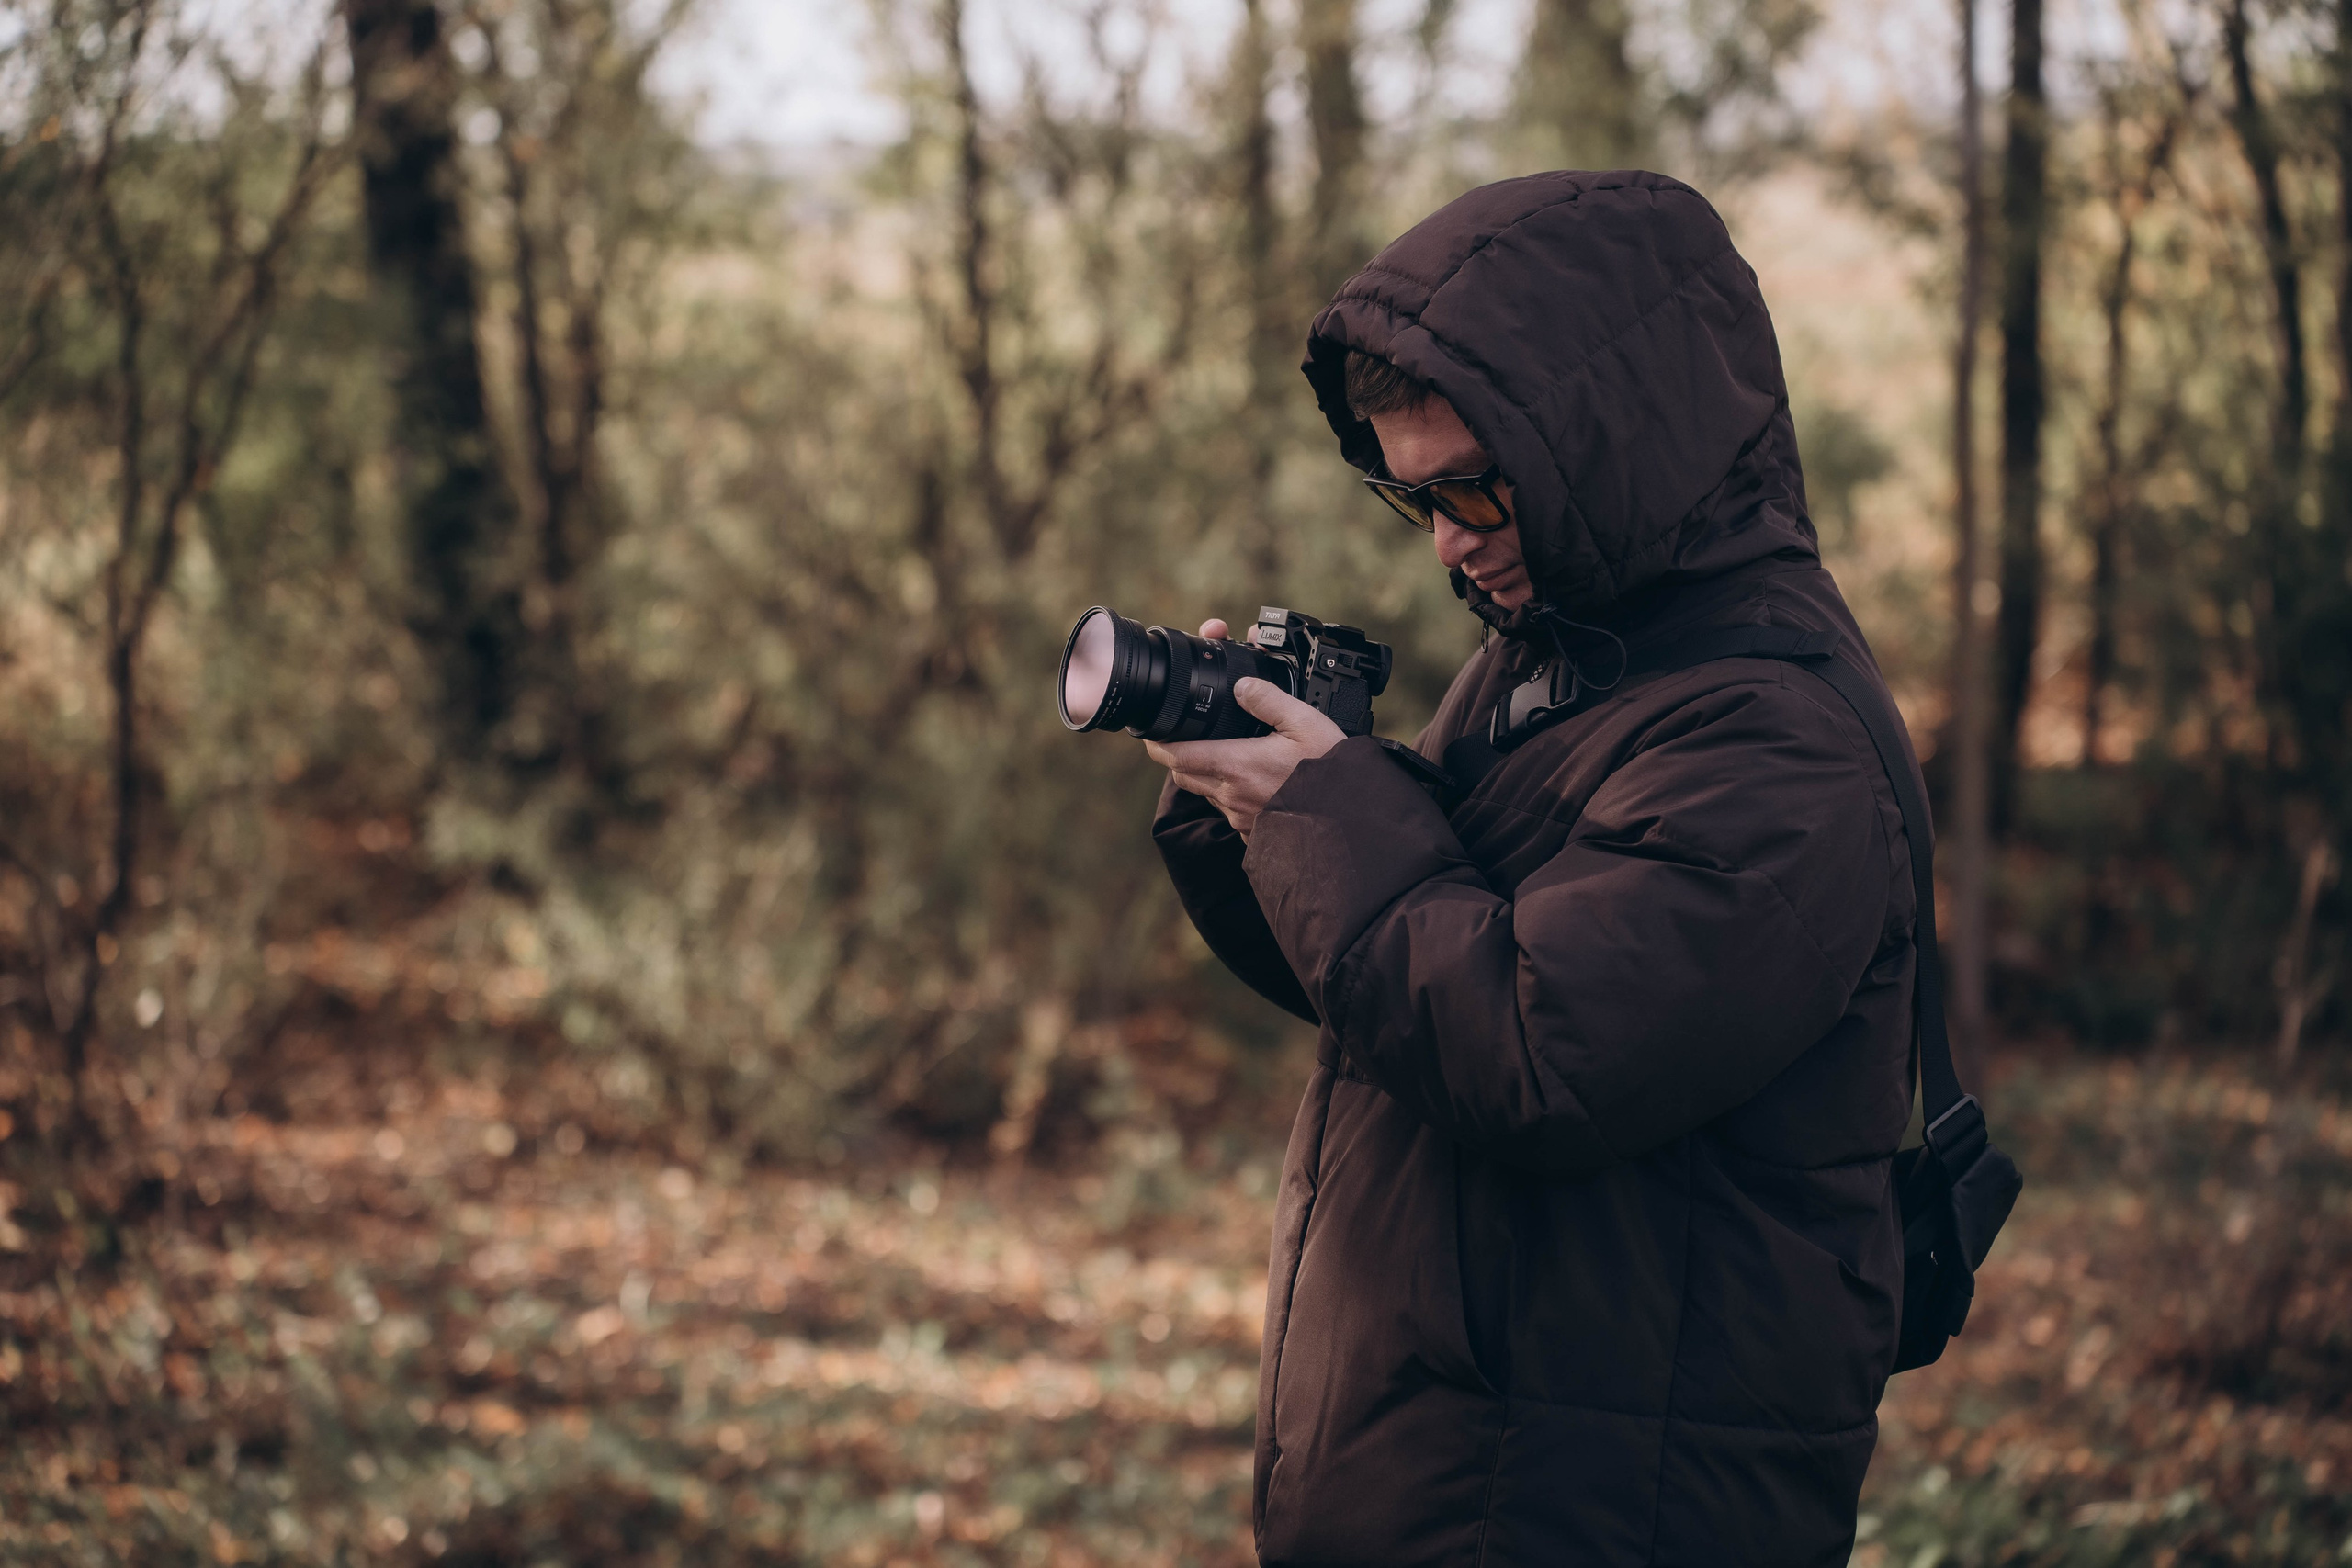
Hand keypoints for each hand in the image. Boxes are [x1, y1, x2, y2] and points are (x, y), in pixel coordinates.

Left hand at [1145, 621, 1347, 840]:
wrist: (1354, 822)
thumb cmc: (1332, 774)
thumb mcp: (1306, 724)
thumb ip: (1270, 700)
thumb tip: (1242, 686)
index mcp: (1237, 766)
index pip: (1177, 756)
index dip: (1158, 743)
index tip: (1152, 732)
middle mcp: (1232, 796)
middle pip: (1185, 774)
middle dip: (1176, 756)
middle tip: (1180, 738)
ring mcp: (1241, 818)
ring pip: (1206, 793)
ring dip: (1204, 774)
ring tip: (1220, 754)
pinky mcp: (1254, 833)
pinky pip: (1229, 811)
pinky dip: (1229, 795)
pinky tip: (1251, 782)